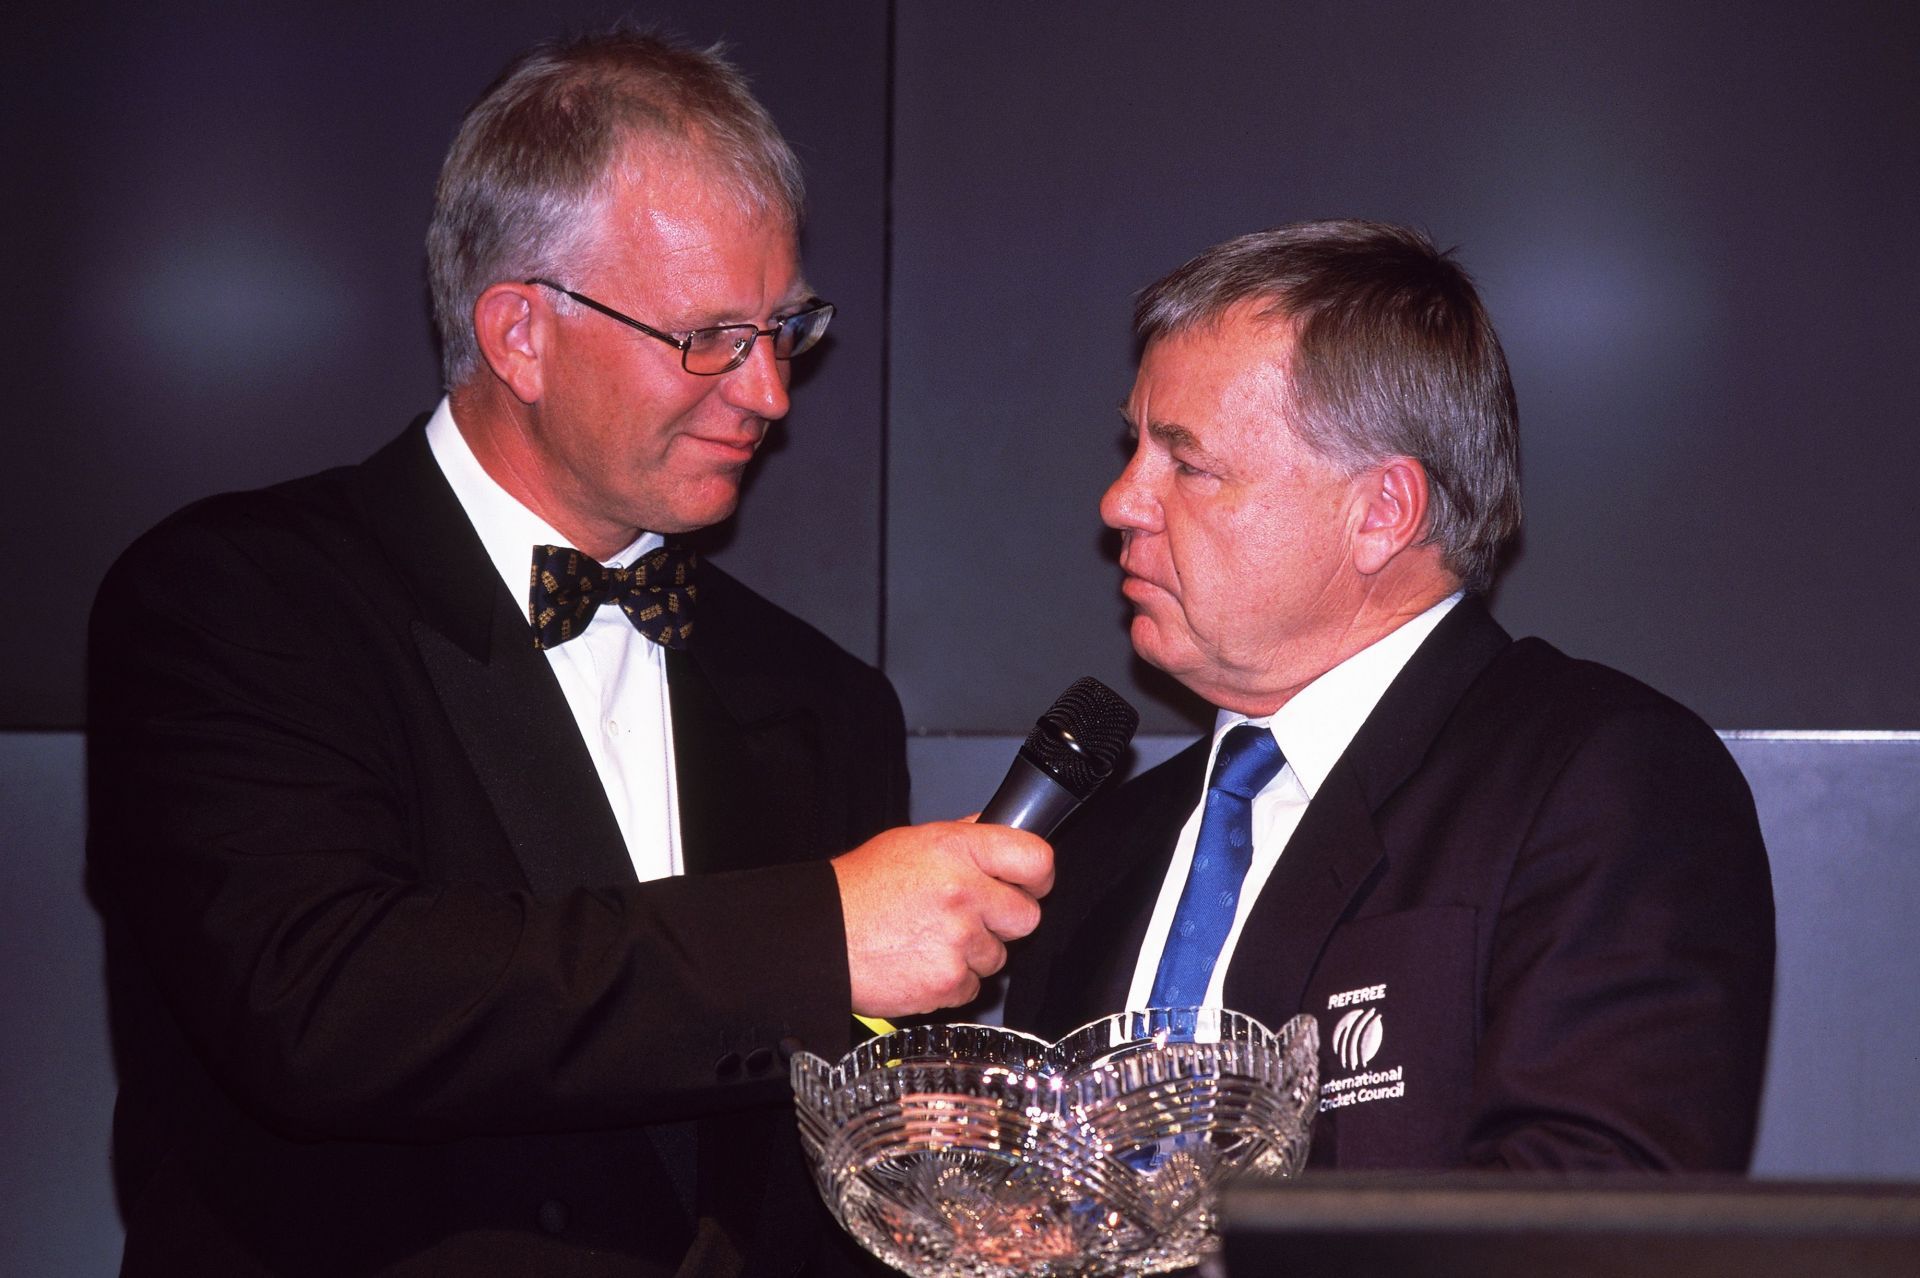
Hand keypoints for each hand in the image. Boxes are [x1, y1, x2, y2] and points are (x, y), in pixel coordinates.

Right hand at [832, 819, 1052, 1018]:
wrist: (819, 938)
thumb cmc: (859, 890)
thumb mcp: (912, 842)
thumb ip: (964, 836)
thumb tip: (1000, 827)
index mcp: (957, 849)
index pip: (1036, 859)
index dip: (1038, 876)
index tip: (1032, 884)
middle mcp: (963, 891)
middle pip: (1026, 916)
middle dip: (1002, 921)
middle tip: (968, 917)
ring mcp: (959, 938)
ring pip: (998, 956)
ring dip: (972, 953)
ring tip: (930, 939)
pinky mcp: (948, 979)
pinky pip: (972, 986)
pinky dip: (950, 981)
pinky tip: (921, 961)